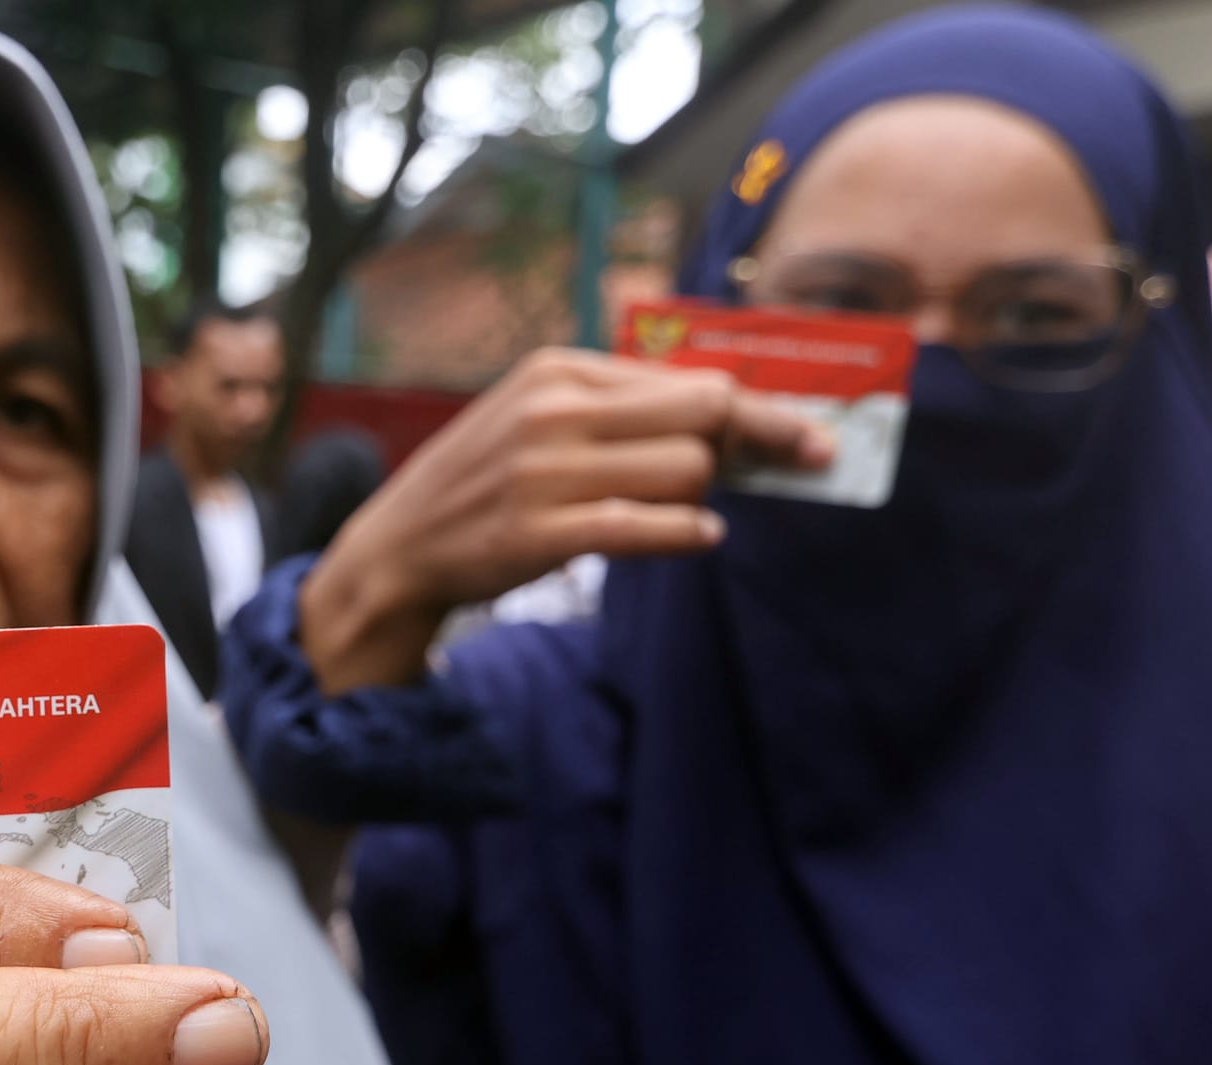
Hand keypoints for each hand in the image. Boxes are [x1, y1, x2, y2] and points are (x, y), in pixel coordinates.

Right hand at [298, 348, 831, 690]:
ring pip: (683, 471)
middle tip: (787, 467)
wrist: (399, 547)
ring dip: (708, 494)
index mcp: (558, 370)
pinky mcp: (538, 533)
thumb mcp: (538, 418)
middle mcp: (553, 411)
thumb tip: (731, 417)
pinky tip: (703, 534)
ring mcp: (544, 472)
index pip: (688, 378)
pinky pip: (644, 528)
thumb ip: (621, 410)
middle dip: (756, 443)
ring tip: (693, 508)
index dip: (759, 407)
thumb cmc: (485, 482)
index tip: (813, 432)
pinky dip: (687, 533)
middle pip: (701, 414)